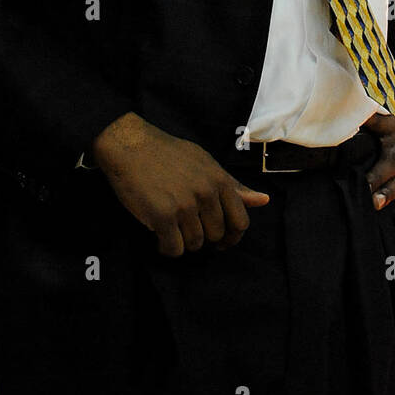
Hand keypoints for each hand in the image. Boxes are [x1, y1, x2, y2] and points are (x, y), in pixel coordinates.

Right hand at [92, 112, 269, 256]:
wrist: (131, 146)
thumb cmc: (168, 153)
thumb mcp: (206, 163)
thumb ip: (233, 185)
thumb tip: (263, 201)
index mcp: (220, 180)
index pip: (240, 221)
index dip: (233, 236)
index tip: (222, 241)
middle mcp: (206, 193)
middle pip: (216, 235)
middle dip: (204, 237)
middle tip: (188, 228)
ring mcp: (184, 206)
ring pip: (195, 244)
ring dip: (183, 241)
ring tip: (172, 227)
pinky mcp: (162, 216)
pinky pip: (173, 249)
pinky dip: (167, 248)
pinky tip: (160, 237)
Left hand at [360, 110, 394, 238]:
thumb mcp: (390, 119)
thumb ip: (367, 120)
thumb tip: (336, 117)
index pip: (380, 125)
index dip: (367, 126)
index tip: (350, 132)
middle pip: (394, 162)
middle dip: (379, 175)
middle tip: (365, 186)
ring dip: (392, 197)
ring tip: (378, 207)